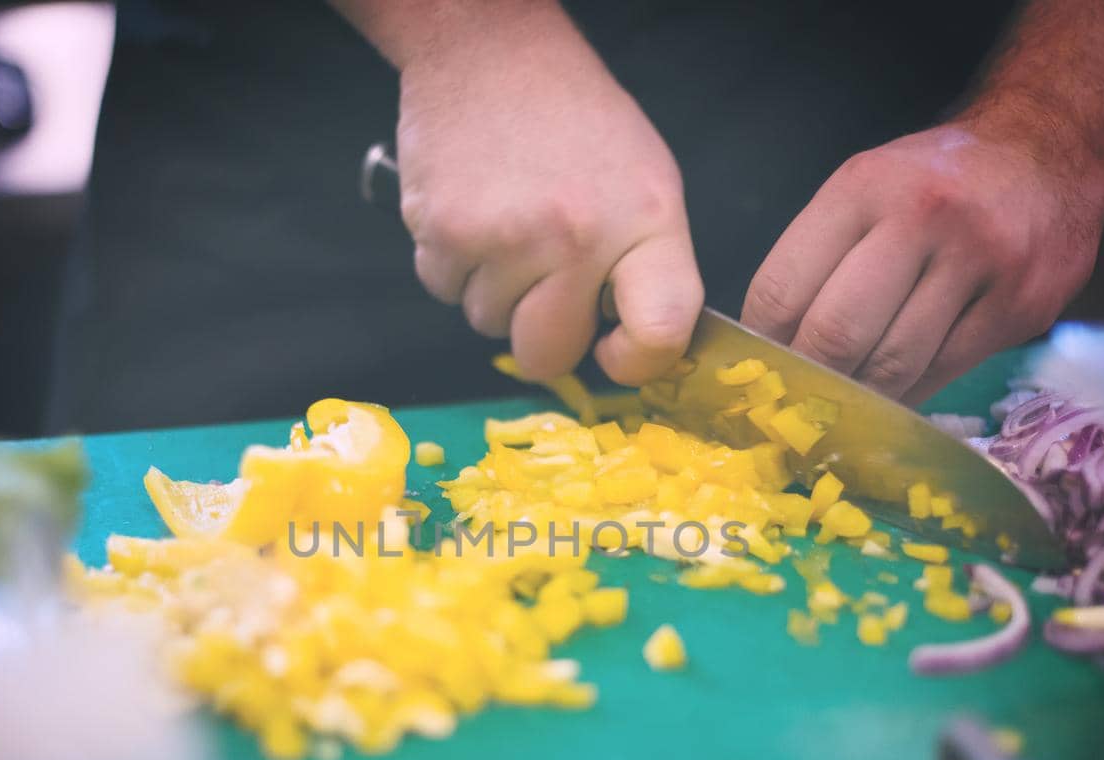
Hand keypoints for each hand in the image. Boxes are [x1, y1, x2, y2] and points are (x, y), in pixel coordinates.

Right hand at [396, 13, 702, 384]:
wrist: (491, 52)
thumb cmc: (575, 122)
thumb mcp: (646, 184)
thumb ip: (647, 269)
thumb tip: (630, 349)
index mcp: (646, 220)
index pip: (660, 332)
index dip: (636, 363)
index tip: (614, 350)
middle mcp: (577, 236)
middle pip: (548, 354)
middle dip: (542, 334)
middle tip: (543, 281)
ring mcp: (506, 237)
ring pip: (488, 324)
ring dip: (493, 290)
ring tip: (507, 224)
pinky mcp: (443, 232)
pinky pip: (444, 291)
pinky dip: (453, 265)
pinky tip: (473, 213)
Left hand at [742, 119, 1103, 403]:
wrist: (1050, 148)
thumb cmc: (936, 180)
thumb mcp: (866, 186)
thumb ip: (818, 255)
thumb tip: (771, 344)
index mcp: (866, 187)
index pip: (784, 288)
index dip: (763, 343)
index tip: (761, 368)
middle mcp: (924, 218)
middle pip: (837, 334)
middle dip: (811, 379)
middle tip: (800, 400)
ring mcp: (981, 263)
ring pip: (894, 364)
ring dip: (861, 395)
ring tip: (845, 403)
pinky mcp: (1022, 304)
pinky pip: (945, 371)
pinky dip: (910, 392)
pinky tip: (895, 392)